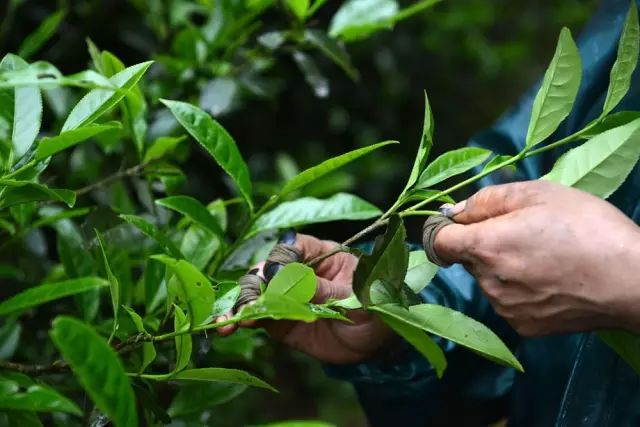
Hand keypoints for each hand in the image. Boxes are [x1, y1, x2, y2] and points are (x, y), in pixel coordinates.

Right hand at [216, 234, 392, 363]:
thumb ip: (325, 290)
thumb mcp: (359, 296)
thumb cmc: (376, 304)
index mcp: (319, 254)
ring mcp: (286, 296)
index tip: (274, 276)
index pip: (291, 248)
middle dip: (253, 287)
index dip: (279, 260)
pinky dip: (242, 321)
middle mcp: (297, 271)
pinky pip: (258, 317)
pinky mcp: (280, 321)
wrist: (378, 340)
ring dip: (240, 305)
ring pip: (255, 293)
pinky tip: (228, 328)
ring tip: (229, 322)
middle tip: (247, 307)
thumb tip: (293, 281)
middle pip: (265, 271)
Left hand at [431, 180, 639, 335]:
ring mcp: (505, 308)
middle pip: (466, 258)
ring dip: (501, 266)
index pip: (437, 241)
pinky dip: (519, 288)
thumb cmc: (588, 228)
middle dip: (483, 242)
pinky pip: (507, 301)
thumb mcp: (538, 194)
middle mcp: (488, 282)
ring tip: (543, 255)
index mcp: (485, 246)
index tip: (459, 222)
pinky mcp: (523, 326)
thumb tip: (454, 212)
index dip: (443, 228)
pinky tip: (549, 279)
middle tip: (523, 232)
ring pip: (488, 279)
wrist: (634, 280)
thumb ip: (486, 200)